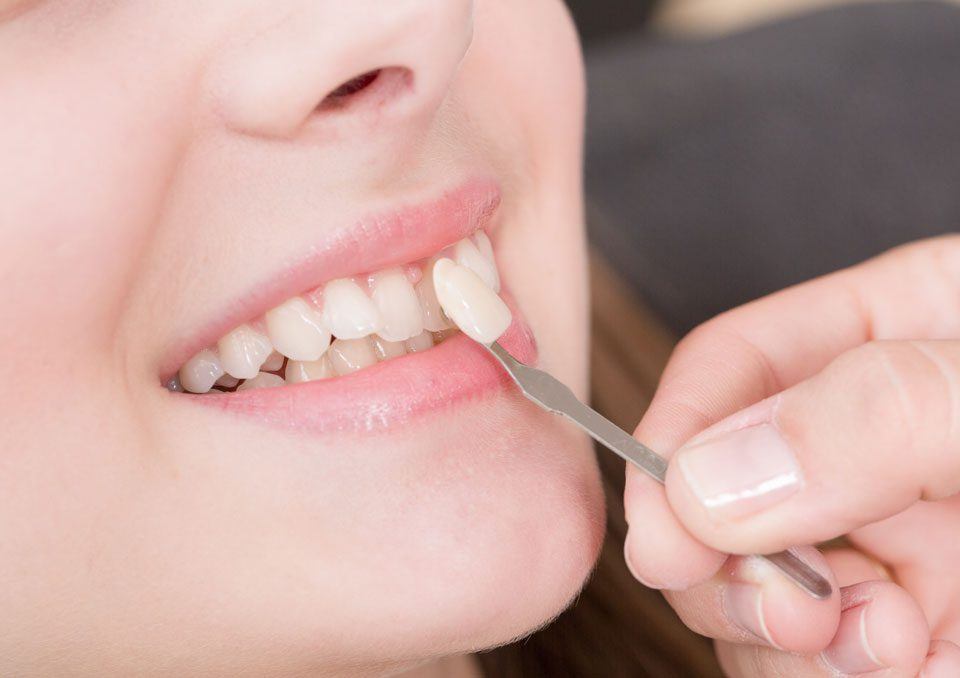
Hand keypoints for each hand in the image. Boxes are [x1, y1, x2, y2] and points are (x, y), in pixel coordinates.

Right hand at [623, 236, 959, 675]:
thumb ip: (872, 413)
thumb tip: (708, 483)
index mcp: (887, 339)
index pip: (733, 366)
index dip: (677, 436)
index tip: (663, 522)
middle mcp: (866, 443)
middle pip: (719, 493)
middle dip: (724, 561)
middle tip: (782, 605)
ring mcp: (891, 539)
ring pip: (753, 592)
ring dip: (784, 637)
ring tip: (884, 650)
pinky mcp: (916, 628)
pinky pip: (819, 664)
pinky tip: (918, 670)